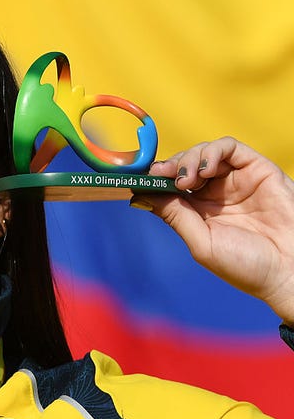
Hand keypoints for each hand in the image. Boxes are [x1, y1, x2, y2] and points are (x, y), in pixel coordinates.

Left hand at [133, 137, 293, 323]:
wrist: (289, 271)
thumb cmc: (245, 266)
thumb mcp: (201, 241)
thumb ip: (174, 215)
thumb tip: (140, 195)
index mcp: (197, 211)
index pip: (168, 184)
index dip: (154, 178)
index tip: (141, 178)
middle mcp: (214, 193)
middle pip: (183, 164)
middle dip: (169, 166)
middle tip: (161, 175)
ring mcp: (235, 180)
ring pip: (204, 152)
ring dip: (188, 158)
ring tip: (186, 178)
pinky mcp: (257, 169)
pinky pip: (230, 148)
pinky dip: (213, 151)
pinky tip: (206, 169)